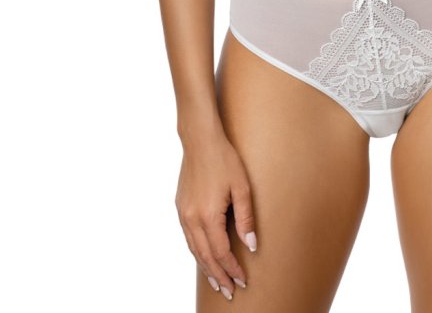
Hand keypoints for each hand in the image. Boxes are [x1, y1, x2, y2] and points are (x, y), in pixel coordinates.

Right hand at [175, 131, 256, 299]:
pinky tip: (204, 257)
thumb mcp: (242, 187)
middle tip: (230, 292)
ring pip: (194, 250)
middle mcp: (192, 218)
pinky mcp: (180, 207)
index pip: (221, 252)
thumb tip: (251, 245)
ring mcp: (183, 213)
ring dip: (206, 268)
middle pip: (205, 257)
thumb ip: (246, 218)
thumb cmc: (224, 160)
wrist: (200, 140)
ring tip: (217, 282)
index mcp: (208, 216)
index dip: (232, 269)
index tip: (243, 280)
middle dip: (218, 276)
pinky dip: (196, 252)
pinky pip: (188, 238)